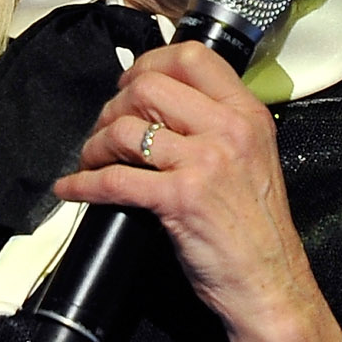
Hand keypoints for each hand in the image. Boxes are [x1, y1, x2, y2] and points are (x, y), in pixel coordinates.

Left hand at [51, 42, 317, 340]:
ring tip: (91, 161)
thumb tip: (161, 108)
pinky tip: (71, 188)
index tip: (128, 84)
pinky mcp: (181, 199)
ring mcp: (205, 163)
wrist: (270, 284)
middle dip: (112, 107)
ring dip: (95, 145)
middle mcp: (229, 129)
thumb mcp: (252, 158)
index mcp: (248, 114)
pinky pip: (115, 180)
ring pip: (125, 129)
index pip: (192, 57)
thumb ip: (216, 126)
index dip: (148, 63)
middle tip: (104, 132)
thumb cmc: (256, 229)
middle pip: (148, 87)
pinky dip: (83, 183)